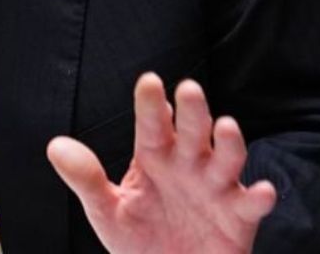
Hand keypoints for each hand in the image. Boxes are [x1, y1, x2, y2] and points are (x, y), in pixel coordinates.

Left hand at [47, 73, 276, 252]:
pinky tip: (264, 190)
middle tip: (189, 89)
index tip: (149, 82)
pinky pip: (251, 204)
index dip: (151, 104)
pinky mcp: (239, 217)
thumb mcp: (107, 212)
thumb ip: (85, 179)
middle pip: (193, 132)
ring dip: (229, 144)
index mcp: (156, 156)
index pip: (153, 124)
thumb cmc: (139, 239)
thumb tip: (55, 145)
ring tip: (227, 127)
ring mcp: (216, 188)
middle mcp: (189, 164)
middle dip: (193, 111)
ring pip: (227, 159)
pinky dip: (260, 197)